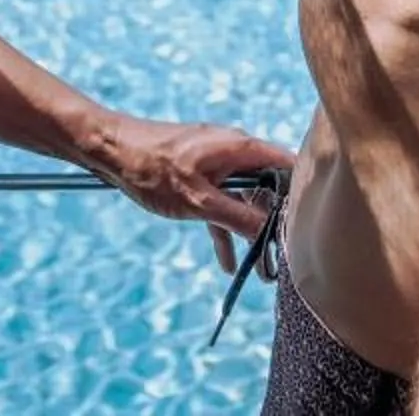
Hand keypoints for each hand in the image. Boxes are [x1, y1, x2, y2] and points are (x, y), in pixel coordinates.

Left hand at [86, 112, 298, 272]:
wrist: (112, 151)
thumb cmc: (153, 168)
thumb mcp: (199, 201)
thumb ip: (238, 216)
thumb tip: (272, 231)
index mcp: (238, 147)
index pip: (284, 165)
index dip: (299, 194)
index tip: (305, 228)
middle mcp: (232, 150)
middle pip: (266, 186)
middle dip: (274, 223)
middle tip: (281, 260)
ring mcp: (215, 161)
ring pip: (243, 198)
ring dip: (250, 232)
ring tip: (259, 272)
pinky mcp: (198, 173)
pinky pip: (221, 201)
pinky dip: (225, 227)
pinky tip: (225, 261)